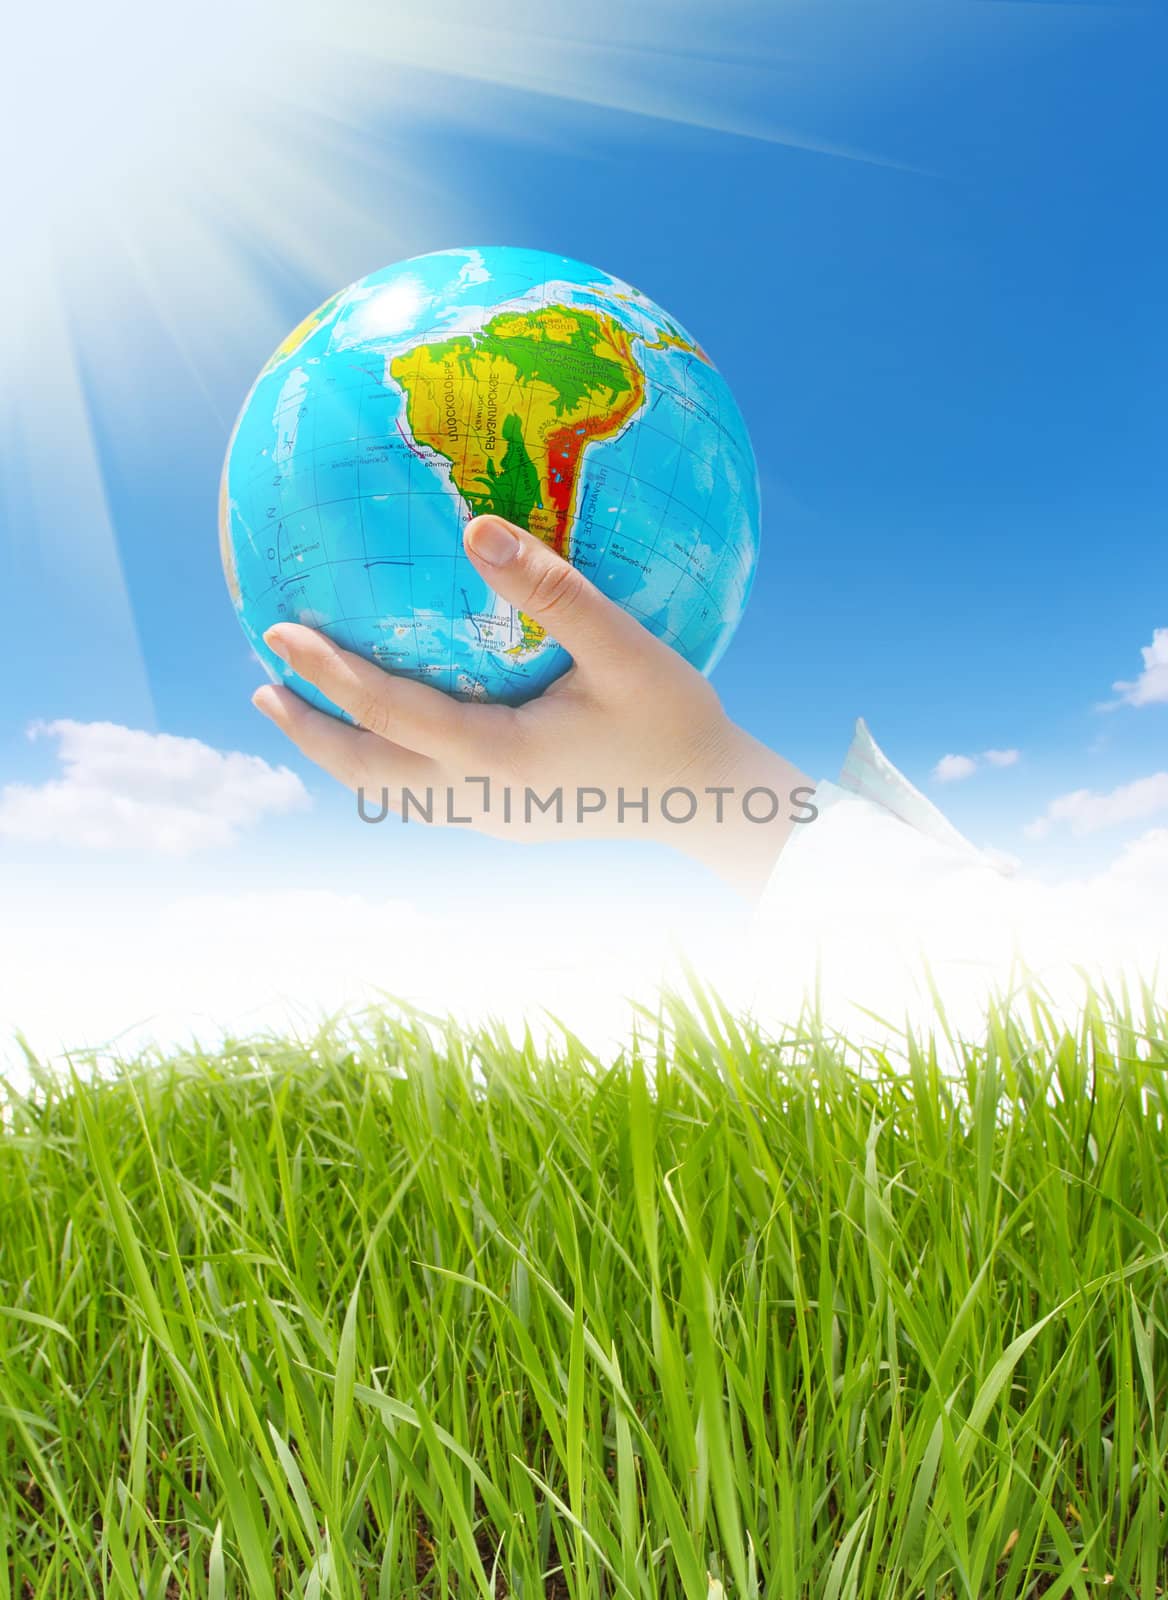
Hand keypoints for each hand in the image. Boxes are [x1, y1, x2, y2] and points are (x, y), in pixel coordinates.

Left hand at [252, 515, 812, 894]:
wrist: (713, 804)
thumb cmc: (678, 722)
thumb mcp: (627, 650)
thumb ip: (553, 591)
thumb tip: (475, 527)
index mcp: (499, 759)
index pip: (389, 715)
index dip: (327, 677)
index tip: (277, 634)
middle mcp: (483, 799)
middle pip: (369, 772)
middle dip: (310, 731)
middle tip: (261, 687)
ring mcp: (494, 818)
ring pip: (393, 793)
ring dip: (342, 754)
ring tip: (300, 714)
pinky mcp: (511, 820)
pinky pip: (427, 794)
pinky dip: (387, 764)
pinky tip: (390, 735)